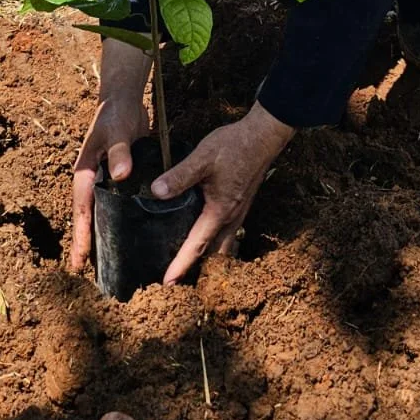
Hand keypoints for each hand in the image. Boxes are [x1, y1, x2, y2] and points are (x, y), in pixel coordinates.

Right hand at [70, 92, 148, 271]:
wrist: (123, 99)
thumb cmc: (116, 114)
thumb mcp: (117, 131)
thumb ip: (120, 152)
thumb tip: (121, 175)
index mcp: (85, 172)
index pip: (82, 208)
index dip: (81, 234)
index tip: (79, 258)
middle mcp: (93, 179)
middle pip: (87, 215)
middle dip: (84, 240)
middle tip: (83, 269)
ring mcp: (106, 178)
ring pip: (101, 210)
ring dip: (101, 231)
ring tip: (105, 258)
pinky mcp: (120, 176)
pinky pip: (116, 201)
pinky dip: (118, 217)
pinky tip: (127, 232)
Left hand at [152, 101, 294, 284]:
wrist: (263, 136)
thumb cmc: (234, 146)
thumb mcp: (203, 158)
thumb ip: (180, 176)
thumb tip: (156, 192)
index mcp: (220, 211)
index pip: (197, 245)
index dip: (181, 265)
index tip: (167, 283)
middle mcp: (231, 217)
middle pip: (212, 252)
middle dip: (194, 267)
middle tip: (175, 278)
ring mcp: (238, 212)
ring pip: (221, 244)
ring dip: (206, 255)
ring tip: (188, 261)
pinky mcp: (240, 204)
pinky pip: (226, 232)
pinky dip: (214, 241)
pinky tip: (203, 233)